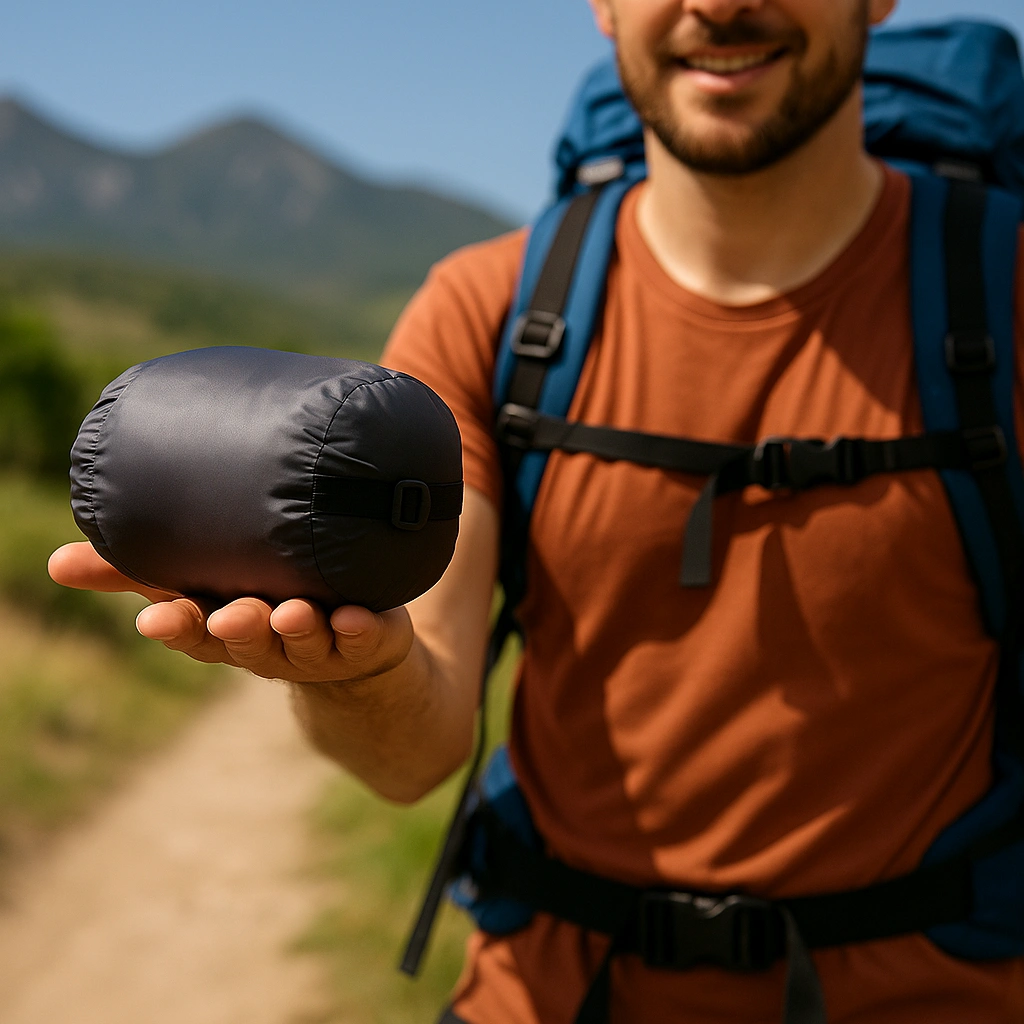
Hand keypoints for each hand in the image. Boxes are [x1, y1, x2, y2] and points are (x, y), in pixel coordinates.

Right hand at [48, 542, 413, 684]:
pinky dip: (359, 628)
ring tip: (291, 611)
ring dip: (297, 628)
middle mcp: (272, 643)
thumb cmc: (265, 603)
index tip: (159, 618)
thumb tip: (57, 562)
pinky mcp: (370, 638)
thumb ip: (137, 573)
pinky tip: (355, 616)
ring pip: (307, 641)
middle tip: (232, 614)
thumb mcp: (202, 586)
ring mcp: (323, 644)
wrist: (355, 647)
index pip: (196, 633)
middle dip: (241, 628)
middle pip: (251, 640)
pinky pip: (366, 636)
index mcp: (228, 629)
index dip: (179, 628)